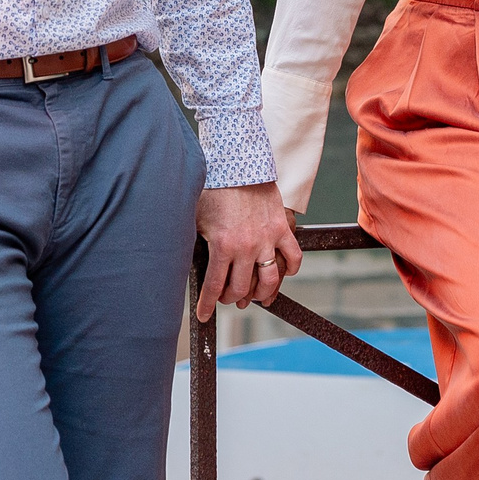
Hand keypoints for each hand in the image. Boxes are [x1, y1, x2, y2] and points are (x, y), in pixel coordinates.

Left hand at [194, 183, 304, 321]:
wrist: (238, 164)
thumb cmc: (213, 188)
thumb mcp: (195, 218)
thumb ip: (194, 244)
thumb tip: (184, 266)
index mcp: (222, 246)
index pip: (214, 286)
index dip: (208, 305)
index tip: (204, 315)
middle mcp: (246, 247)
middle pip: (241, 288)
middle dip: (231, 299)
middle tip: (227, 299)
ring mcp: (267, 239)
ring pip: (269, 280)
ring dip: (261, 294)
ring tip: (254, 297)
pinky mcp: (282, 228)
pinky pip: (293, 256)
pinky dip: (291, 269)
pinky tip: (282, 274)